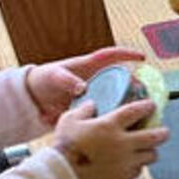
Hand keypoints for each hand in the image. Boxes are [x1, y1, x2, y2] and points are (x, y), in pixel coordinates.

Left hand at [26, 46, 145, 125]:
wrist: (33, 100)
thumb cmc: (43, 81)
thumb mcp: (53, 77)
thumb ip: (67, 80)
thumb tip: (83, 88)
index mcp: (88, 66)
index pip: (111, 56)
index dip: (127, 54)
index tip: (141, 57)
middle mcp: (96, 79)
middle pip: (122, 79)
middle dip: (136, 84)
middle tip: (145, 93)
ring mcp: (95, 94)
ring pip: (118, 96)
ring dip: (130, 102)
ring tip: (141, 110)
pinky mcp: (92, 108)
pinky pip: (108, 111)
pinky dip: (118, 116)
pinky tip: (126, 123)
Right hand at [53, 99, 169, 178]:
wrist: (61, 174)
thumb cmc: (63, 145)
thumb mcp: (69, 120)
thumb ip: (83, 110)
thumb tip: (93, 104)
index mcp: (110, 126)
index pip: (136, 111)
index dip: (147, 106)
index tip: (151, 105)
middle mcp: (123, 143)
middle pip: (156, 136)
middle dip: (163, 132)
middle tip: (164, 131)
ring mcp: (125, 162)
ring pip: (152, 155)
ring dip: (151, 151)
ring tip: (147, 149)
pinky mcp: (123, 177)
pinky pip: (139, 170)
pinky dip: (138, 166)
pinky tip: (131, 163)